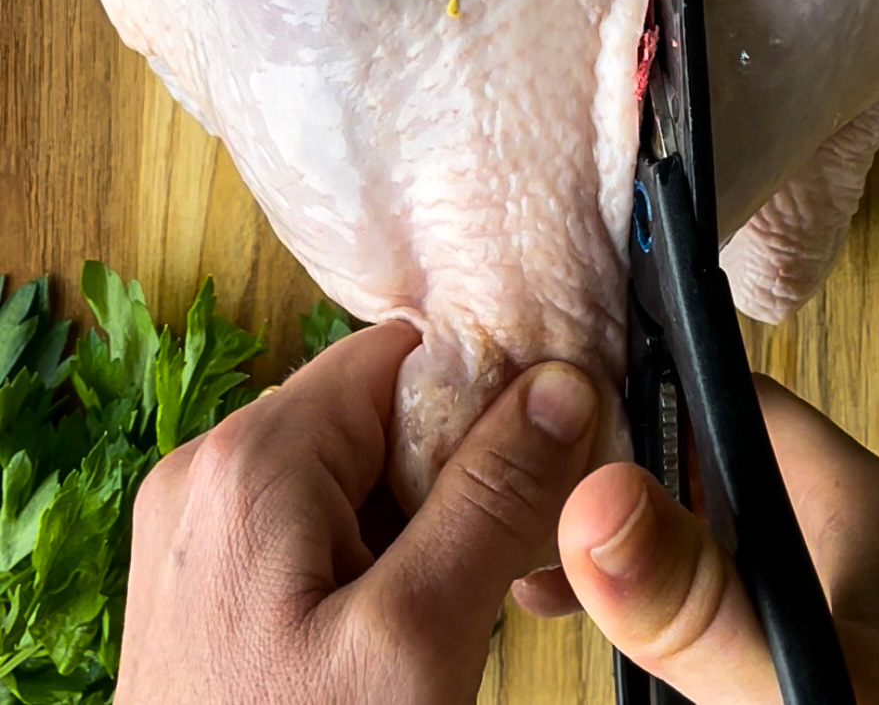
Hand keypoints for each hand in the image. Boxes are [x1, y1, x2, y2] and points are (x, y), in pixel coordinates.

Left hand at [114, 323, 598, 703]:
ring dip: (415, 532)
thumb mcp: (414, 639)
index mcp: (249, 456)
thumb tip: (561, 385)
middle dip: (449, 480)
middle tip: (496, 569)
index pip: (397, 356)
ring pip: (349, 480)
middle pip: (374, 419)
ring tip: (440, 624)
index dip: (483, 399)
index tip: (543, 465)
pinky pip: (310, 534)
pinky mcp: (204, 586)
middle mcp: (207, 472)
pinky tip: (390, 641)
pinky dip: (369, 568)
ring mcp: (198, 532)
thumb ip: (491, 501)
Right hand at [535, 376, 878, 704]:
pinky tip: (705, 683)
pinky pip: (814, 622)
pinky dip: (748, 637)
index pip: (740, 406)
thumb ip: (701, 603)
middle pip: (746, 488)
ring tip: (608, 629)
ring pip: (774, 564)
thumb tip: (597, 499)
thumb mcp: (803, 685)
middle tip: (557, 572)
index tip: (561, 446)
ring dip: (693, 586)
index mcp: (871, 506)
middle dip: (650, 517)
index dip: (648, 411)